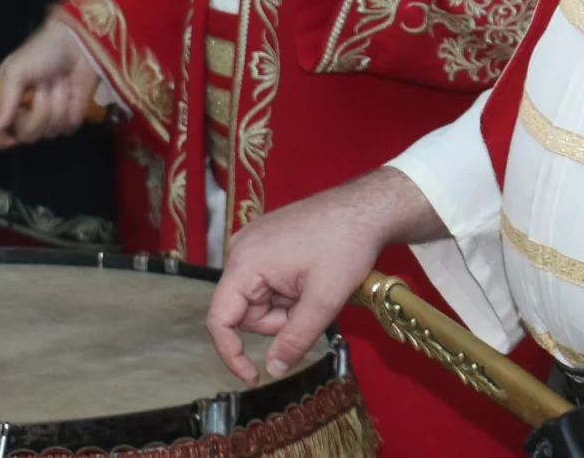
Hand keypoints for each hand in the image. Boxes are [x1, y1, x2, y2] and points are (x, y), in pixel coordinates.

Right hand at [0, 18, 97, 148]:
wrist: (77, 45)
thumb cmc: (41, 53)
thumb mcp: (16, 70)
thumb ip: (5, 99)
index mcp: (5, 102)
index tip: (10, 137)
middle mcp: (23, 115)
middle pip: (25, 136)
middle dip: (38, 111)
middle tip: (43, 86)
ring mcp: (47, 119)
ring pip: (48, 133)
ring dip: (56, 104)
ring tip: (59, 82)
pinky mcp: (69, 119)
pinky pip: (67, 129)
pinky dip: (70, 109)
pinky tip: (71, 92)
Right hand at [207, 167, 436, 383]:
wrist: (363, 207)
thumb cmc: (344, 246)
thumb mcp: (323, 300)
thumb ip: (295, 339)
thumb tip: (273, 370)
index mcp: (245, 263)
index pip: (220, 320)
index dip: (232, 354)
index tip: (254, 376)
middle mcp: (240, 251)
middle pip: (245, 312)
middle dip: (277, 322)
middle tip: (310, 307)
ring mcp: (252, 244)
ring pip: (258, 300)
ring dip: (285, 307)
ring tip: (313, 288)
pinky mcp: (265, 242)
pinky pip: (266, 282)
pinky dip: (287, 291)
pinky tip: (309, 277)